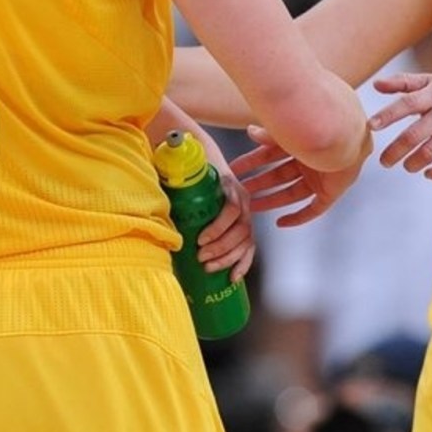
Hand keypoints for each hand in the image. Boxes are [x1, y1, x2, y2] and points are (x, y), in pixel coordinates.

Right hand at [188, 126, 255, 281]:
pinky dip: (218, 227)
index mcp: (240, 217)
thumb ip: (193, 234)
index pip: (248, 245)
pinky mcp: (232, 184)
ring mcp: (240, 195)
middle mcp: (245, 207)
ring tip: (202, 255)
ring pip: (241, 228)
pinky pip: (231, 210)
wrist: (186, 152)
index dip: (242, 263)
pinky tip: (204, 238)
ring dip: (221, 246)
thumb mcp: (193, 215)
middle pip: (245, 240)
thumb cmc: (186, 187)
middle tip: (206, 266)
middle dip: (226, 257)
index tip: (231, 280)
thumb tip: (182, 264)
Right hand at [232, 125, 363, 226]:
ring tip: (251, 206)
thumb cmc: (321, 126)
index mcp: (301, 143)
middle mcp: (310, 161)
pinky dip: (298, 218)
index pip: (270, 154)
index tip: (235, 168)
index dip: (252, 161)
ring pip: (291, 193)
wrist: (350, 135)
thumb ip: (270, 134)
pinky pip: (313, 209)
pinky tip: (280, 223)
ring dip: (272, 199)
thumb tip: (250, 131)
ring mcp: (321, 178)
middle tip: (239, 190)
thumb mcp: (289, 131)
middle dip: (259, 183)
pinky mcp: (331, 192)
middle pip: (279, 176)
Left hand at [369, 71, 431, 180]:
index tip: (372, 126)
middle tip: (384, 162)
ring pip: (430, 152)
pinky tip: (427, 173)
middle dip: (395, 151)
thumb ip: (404, 83)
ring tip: (407, 166)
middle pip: (415, 134)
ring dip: (413, 163)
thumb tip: (375, 85)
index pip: (408, 103)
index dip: (389, 114)